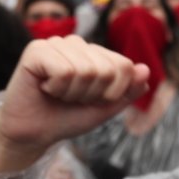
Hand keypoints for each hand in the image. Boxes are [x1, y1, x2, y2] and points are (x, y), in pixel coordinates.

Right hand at [0, 37, 148, 158]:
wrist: (32, 134)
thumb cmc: (66, 118)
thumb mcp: (104, 108)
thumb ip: (127, 91)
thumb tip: (145, 70)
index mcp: (94, 53)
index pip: (124, 66)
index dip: (111, 93)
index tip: (89, 100)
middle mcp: (76, 44)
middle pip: (107, 69)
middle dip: (91, 94)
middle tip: (70, 98)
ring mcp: (55, 43)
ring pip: (85, 70)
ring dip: (72, 93)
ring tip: (56, 93)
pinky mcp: (36, 50)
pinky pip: (64, 70)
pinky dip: (56, 88)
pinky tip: (44, 88)